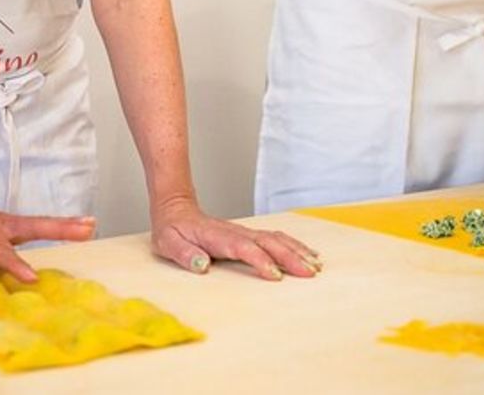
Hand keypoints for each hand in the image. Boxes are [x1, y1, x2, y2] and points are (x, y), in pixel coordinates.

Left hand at [0, 185, 96, 281]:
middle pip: (34, 225)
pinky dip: (62, 228)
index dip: (14, 263)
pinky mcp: (15, 229)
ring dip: (67, 226)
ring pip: (41, 224)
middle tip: (87, 228)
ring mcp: (10, 225)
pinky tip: (81, 229)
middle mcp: (1, 222)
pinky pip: (40, 228)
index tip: (31, 279)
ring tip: (92, 225)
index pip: (0, 247)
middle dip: (60, 228)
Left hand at [150, 197, 321, 279]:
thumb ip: (184, 254)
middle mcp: (235, 233)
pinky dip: (294, 245)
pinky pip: (276, 237)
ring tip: (315, 265)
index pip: (242, 248)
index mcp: (216, 237)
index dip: (259, 260)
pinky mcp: (248, 234)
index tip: (274, 275)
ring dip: (296, 251)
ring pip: (275, 238)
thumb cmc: (172, 230)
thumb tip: (201, 265)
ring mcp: (244, 232)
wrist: (175, 208)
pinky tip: (307, 254)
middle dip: (289, 257)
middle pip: (267, 243)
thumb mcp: (168, 243)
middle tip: (308, 273)